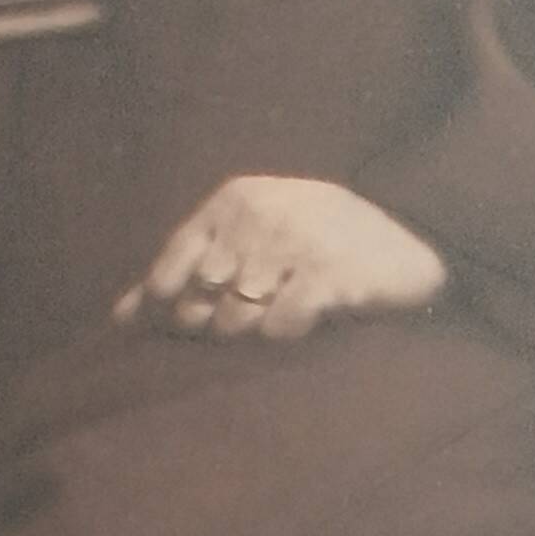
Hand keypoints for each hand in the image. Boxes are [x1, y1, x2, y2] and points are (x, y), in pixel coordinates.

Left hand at [114, 178, 449, 344]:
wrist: (415, 246)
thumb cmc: (323, 248)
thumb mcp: (254, 243)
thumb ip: (186, 273)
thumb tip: (119, 318)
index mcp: (234, 199)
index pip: (172, 267)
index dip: (176, 309)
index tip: (200, 324)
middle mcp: (259, 215)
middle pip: (201, 301)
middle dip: (217, 327)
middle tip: (258, 320)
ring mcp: (294, 243)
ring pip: (235, 319)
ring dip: (256, 334)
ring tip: (286, 319)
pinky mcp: (329, 275)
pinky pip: (279, 327)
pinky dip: (287, 336)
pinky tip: (310, 323)